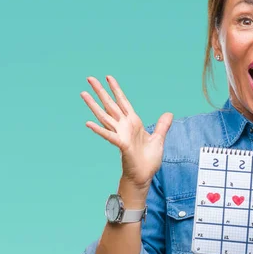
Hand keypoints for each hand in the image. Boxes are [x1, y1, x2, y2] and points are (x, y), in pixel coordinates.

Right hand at [81, 75, 172, 190]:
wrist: (144, 176)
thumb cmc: (148, 160)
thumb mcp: (159, 139)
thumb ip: (162, 126)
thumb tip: (169, 114)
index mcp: (133, 122)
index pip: (123, 101)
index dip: (116, 89)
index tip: (108, 77)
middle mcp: (124, 126)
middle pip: (110, 104)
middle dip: (100, 91)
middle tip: (89, 78)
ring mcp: (121, 134)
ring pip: (105, 116)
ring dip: (94, 105)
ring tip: (83, 93)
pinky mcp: (121, 145)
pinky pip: (109, 135)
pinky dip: (99, 130)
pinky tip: (88, 123)